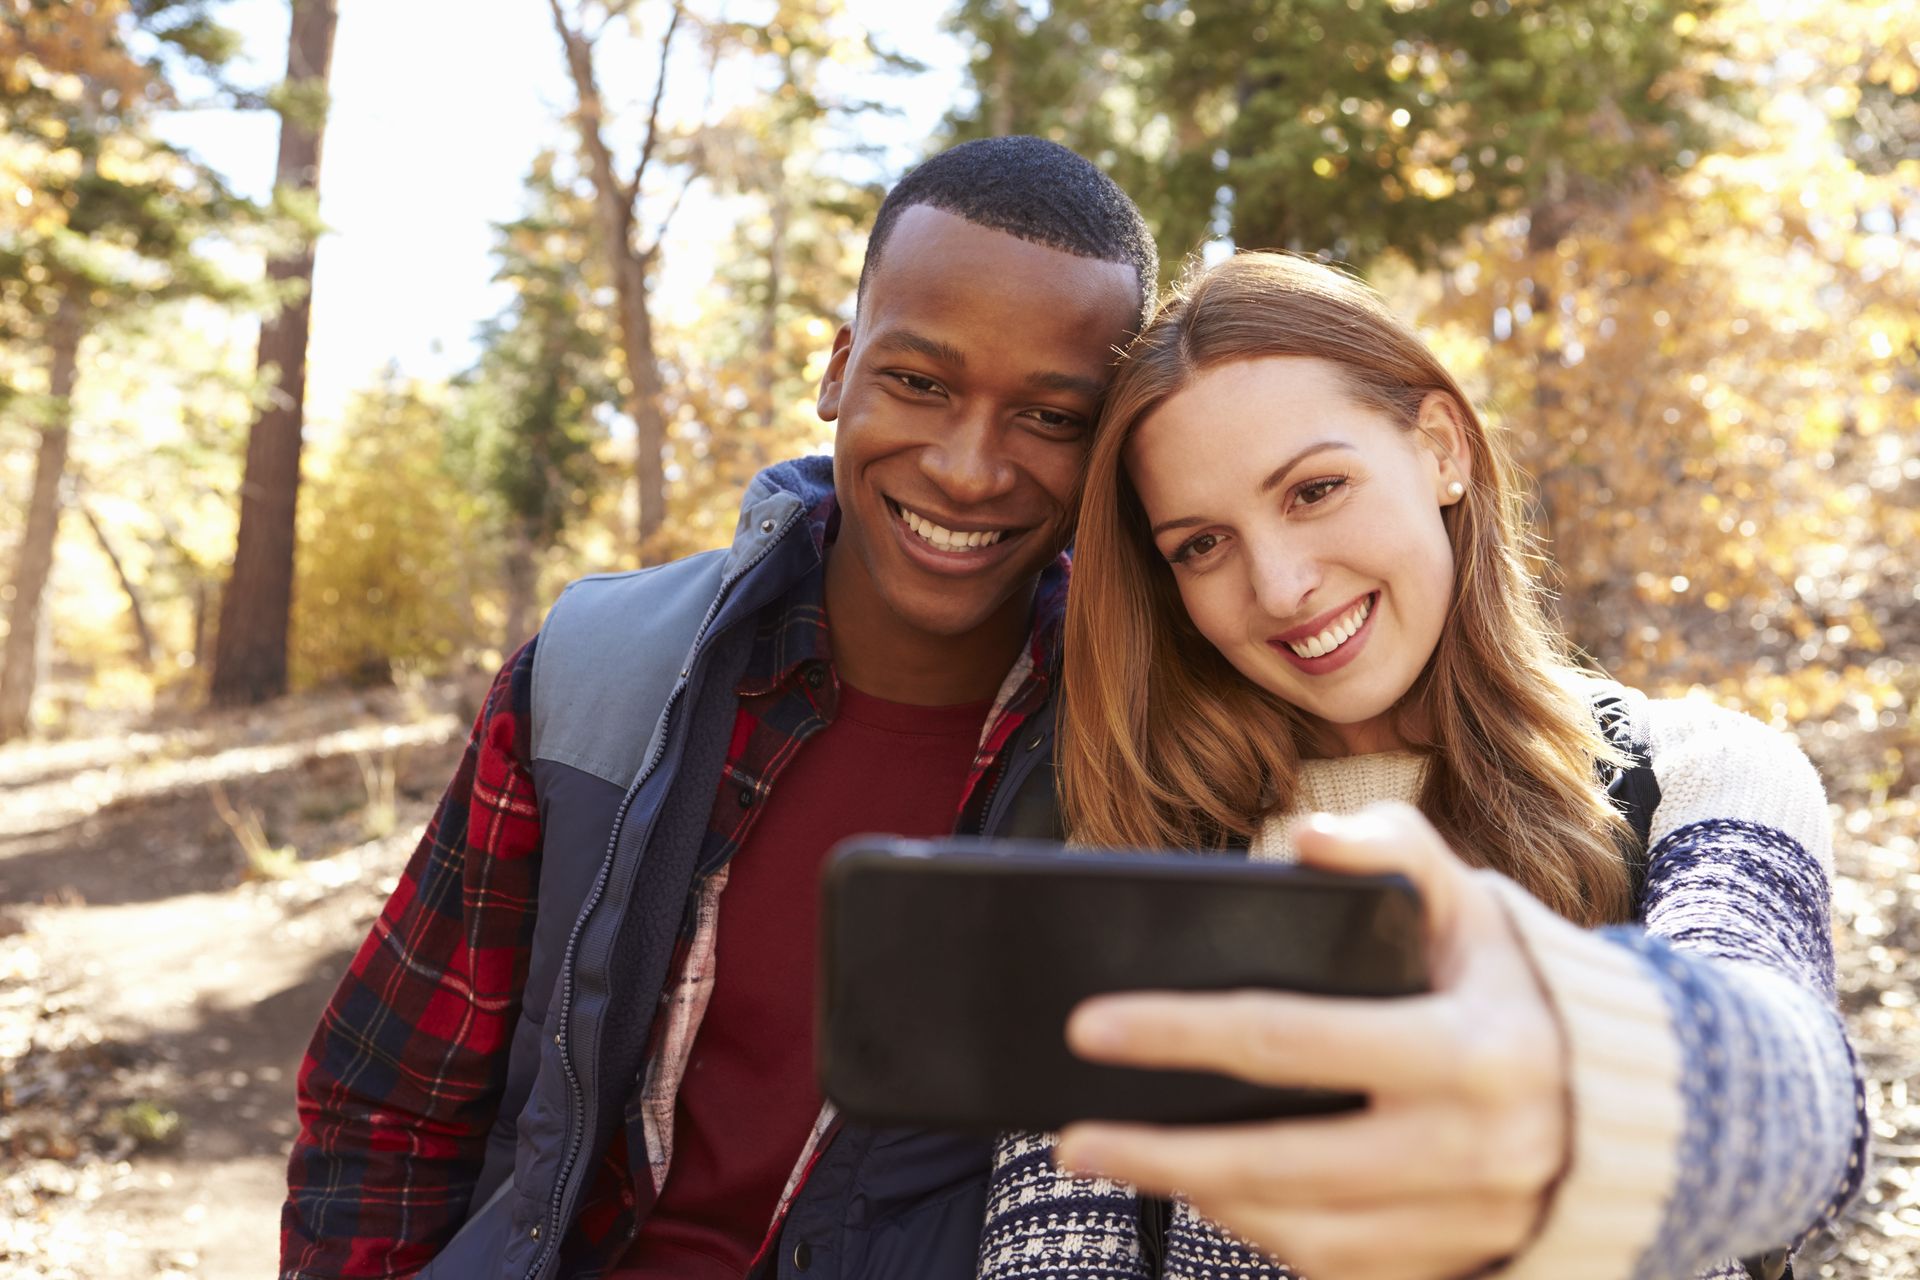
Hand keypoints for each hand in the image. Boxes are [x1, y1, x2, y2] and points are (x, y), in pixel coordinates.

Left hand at [1054, 802, 1568, 1279]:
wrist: (1648, 1104)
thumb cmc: (1523, 983)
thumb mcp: (1477, 903)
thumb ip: (1393, 853)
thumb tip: (1303, 839)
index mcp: (1473, 1050)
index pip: (1290, 1039)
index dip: (1179, 1033)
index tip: (1089, 1027)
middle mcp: (1477, 1152)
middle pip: (1279, 1165)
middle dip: (1160, 1153)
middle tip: (1072, 1136)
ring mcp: (1471, 1226)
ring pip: (1303, 1234)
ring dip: (1201, 1200)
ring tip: (1128, 1158)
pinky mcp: (1461, 1269)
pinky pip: (1341, 1270)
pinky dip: (1267, 1236)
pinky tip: (1212, 1195)